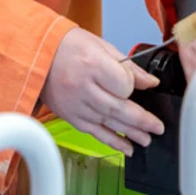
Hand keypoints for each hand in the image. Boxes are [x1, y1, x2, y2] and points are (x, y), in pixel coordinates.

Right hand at [41, 28, 162, 154]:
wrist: (37, 55)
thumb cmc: (69, 46)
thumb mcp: (102, 46)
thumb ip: (128, 67)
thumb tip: (150, 82)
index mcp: (93, 64)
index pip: (124, 84)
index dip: (133, 86)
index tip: (135, 84)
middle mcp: (84, 87)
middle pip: (119, 108)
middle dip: (142, 120)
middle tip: (158, 128)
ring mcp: (76, 104)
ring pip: (109, 122)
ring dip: (131, 133)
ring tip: (147, 139)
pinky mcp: (70, 116)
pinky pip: (95, 132)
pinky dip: (112, 141)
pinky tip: (127, 148)